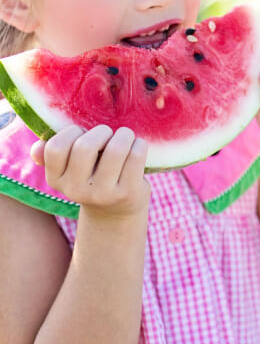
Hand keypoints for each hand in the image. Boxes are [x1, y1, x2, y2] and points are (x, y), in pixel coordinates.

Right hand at [31, 125, 150, 219]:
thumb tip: (37, 149)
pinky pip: (136, 156)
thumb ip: (53, 156)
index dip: (72, 132)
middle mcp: (77, 191)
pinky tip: (137, 147)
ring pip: (115, 150)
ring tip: (126, 137)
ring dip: (124, 135)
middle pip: (85, 147)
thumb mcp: (71, 171)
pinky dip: (139, 145)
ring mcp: (104, 194)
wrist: (117, 211)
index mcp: (57, 180)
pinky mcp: (128, 193)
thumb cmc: (93, 178)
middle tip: (109, 135)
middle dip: (101, 131)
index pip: (55, 148)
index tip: (84, 134)